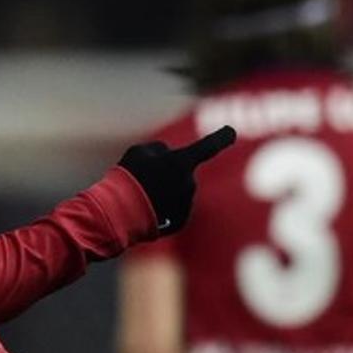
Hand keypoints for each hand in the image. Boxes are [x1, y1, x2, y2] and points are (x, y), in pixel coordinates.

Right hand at [117, 126, 235, 234]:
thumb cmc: (129, 178)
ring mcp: (187, 203)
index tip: (231, 132)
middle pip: (182, 173)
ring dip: (164, 192)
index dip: (221, 137)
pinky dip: (163, 209)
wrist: (121, 214)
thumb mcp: (138, 152)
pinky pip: (175, 209)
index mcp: (182, 162)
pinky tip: (146, 210)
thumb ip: (158, 149)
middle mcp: (190, 183)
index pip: (208, 146)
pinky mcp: (182, 220)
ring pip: (178, 192)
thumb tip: (167, 155)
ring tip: (142, 197)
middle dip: (168, 175)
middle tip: (143, 181)